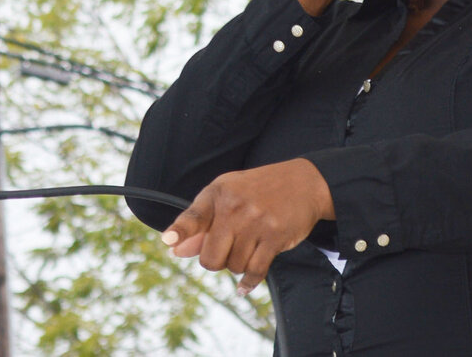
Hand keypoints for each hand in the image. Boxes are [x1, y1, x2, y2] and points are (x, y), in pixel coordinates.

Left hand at [161, 158, 333, 293]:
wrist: (303, 184)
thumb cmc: (256, 191)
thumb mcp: (226, 196)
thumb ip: (200, 223)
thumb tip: (176, 250)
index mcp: (217, 194)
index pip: (194, 216)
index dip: (180, 230)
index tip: (168, 241)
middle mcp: (235, 208)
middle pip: (211, 257)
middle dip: (214, 261)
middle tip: (225, 251)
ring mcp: (256, 223)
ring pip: (233, 266)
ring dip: (236, 266)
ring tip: (245, 249)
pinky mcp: (276, 237)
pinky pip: (256, 271)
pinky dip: (248, 283)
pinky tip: (243, 288)